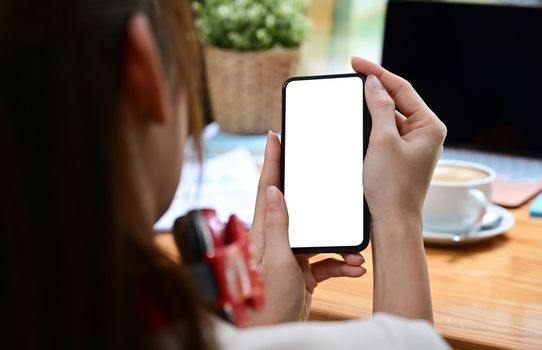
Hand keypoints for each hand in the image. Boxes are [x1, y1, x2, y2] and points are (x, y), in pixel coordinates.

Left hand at [248, 132, 365, 325]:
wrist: (270, 332)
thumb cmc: (266, 300)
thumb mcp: (277, 261)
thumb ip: (279, 226)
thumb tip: (275, 190)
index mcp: (265, 231)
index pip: (268, 187)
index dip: (271, 159)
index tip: (274, 135)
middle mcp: (277, 239)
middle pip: (299, 208)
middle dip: (319, 199)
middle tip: (329, 179)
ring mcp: (290, 256)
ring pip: (320, 238)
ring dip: (340, 246)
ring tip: (357, 254)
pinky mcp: (302, 273)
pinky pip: (325, 263)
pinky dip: (341, 265)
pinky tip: (355, 270)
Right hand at [352, 57, 446, 226]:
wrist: (392, 222)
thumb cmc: (392, 186)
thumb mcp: (383, 140)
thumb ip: (380, 108)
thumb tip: (375, 83)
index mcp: (429, 126)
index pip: (402, 88)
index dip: (377, 73)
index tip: (355, 62)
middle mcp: (425, 133)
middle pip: (396, 100)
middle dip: (374, 88)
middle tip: (352, 74)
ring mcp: (413, 146)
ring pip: (389, 116)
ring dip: (370, 108)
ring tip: (351, 97)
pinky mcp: (400, 157)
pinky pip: (384, 133)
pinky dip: (370, 126)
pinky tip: (355, 123)